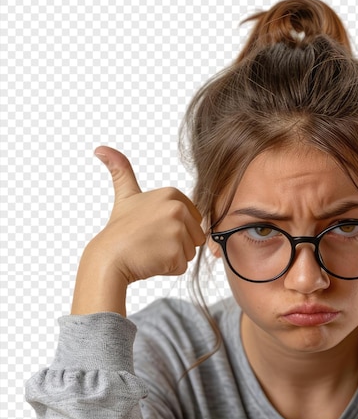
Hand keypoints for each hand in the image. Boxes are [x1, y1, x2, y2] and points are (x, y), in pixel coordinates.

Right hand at [71, 147, 205, 314]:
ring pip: (190, 251)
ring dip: (172, 256)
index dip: (173, 228)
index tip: (152, 226)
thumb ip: (120, 170)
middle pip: (195, 236)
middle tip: (151, 240)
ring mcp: (177, 231)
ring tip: (151, 250)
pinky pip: (182, 266)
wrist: (108, 258)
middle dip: (176, 243)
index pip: (192, 219)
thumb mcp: (125, 195)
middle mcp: (178, 209)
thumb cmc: (120, 230)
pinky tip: (151, 260)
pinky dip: (168, 268)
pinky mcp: (175, 253)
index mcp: (172, 194)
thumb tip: (101, 149)